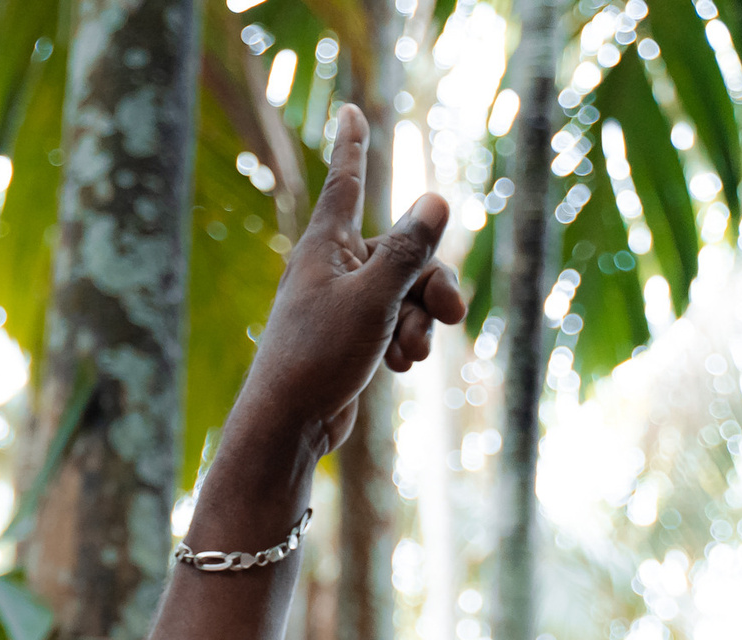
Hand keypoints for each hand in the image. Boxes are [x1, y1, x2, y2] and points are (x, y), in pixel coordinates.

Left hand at [195, 104, 466, 540]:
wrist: (289, 426)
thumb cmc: (319, 357)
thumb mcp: (374, 299)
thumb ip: (409, 250)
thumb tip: (436, 199)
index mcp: (325, 246)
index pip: (347, 182)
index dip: (354, 146)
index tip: (352, 111)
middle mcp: (330, 269)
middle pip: (402, 251)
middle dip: (432, 283)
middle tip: (453, 315)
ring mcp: (339, 305)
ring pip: (404, 293)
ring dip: (420, 321)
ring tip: (410, 354)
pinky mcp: (349, 339)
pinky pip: (394, 324)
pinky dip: (406, 341)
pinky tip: (401, 367)